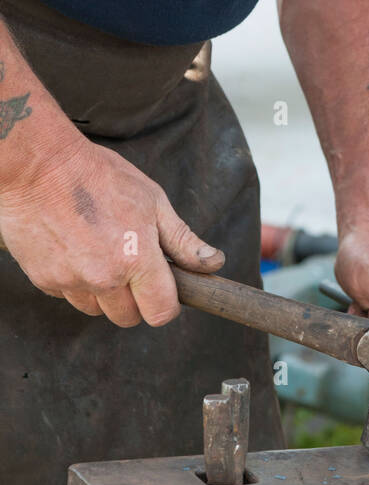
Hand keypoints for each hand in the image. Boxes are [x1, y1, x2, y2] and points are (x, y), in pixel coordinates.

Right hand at [0, 134, 225, 326]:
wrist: (40, 167)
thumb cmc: (98, 176)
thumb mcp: (152, 200)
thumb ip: (182, 240)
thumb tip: (212, 263)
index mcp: (136, 259)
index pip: (161, 312)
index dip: (166, 303)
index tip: (163, 287)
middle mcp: (103, 278)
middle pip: (129, 317)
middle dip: (135, 298)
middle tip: (131, 263)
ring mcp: (70, 282)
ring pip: (97, 310)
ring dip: (104, 293)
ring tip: (100, 251)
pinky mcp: (45, 281)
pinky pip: (70, 296)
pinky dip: (76, 281)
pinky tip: (76, 248)